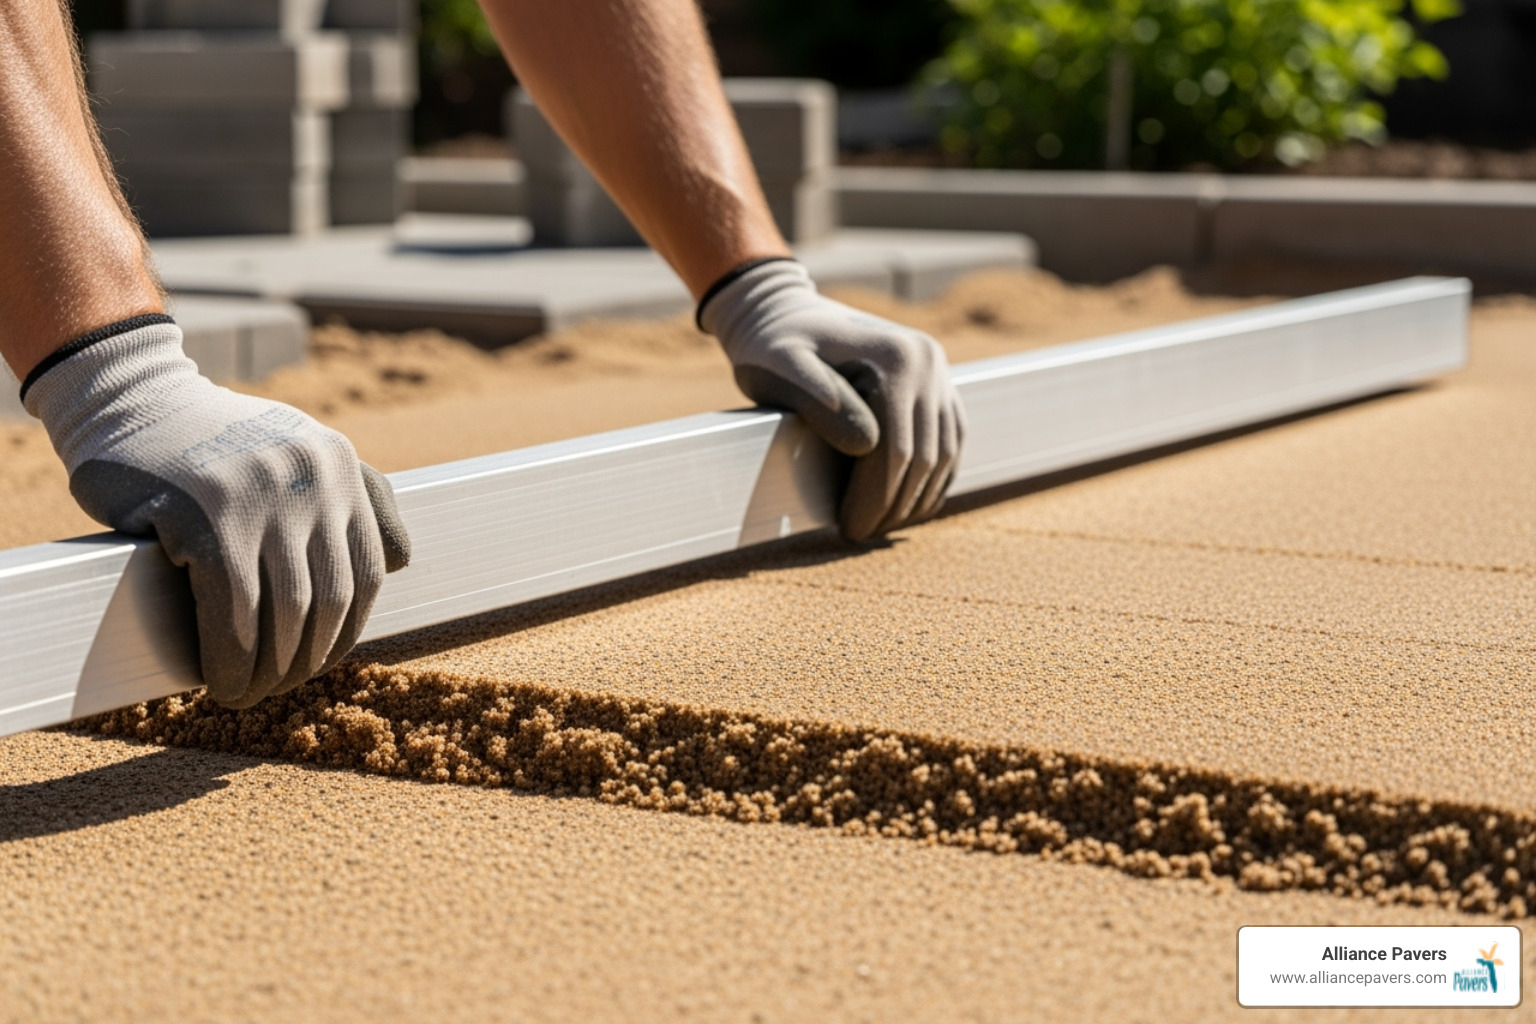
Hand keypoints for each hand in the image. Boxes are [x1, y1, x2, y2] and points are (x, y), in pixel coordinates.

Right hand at [23, 316, 409, 707]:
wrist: (126, 398)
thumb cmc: (212, 441)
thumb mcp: (298, 450)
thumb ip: (357, 496)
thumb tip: (400, 561)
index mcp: (339, 464)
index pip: (368, 571)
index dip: (347, 631)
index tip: (318, 660)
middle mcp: (312, 476)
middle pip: (329, 598)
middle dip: (306, 659)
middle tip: (277, 689)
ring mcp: (260, 494)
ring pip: (285, 612)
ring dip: (268, 670)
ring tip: (246, 692)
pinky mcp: (203, 515)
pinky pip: (233, 610)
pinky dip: (229, 658)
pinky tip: (217, 677)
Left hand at [700, 260, 964, 540]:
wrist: (784, 310)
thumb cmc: (772, 344)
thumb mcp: (779, 367)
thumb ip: (818, 401)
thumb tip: (866, 446)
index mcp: (897, 359)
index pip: (896, 451)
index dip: (874, 499)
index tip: (848, 528)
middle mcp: (928, 362)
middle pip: (925, 458)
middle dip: (894, 505)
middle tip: (861, 534)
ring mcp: (939, 371)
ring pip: (946, 454)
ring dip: (917, 498)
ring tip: (881, 524)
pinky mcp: (939, 383)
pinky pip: (950, 440)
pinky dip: (934, 477)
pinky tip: (907, 501)